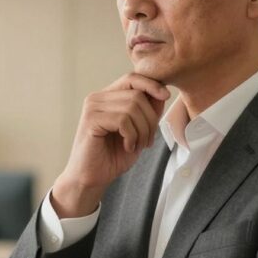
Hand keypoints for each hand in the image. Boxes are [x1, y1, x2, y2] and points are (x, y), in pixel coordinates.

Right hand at [52, 73, 168, 217]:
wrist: (92, 179)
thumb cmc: (112, 156)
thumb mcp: (138, 131)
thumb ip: (147, 111)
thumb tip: (162, 92)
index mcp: (107, 97)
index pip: (132, 78)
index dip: (151, 84)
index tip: (166, 96)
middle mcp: (97, 98)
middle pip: (137, 94)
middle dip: (150, 119)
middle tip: (147, 141)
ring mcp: (92, 108)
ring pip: (132, 107)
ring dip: (142, 130)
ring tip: (137, 145)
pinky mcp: (91, 120)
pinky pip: (123, 120)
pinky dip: (131, 136)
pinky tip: (127, 147)